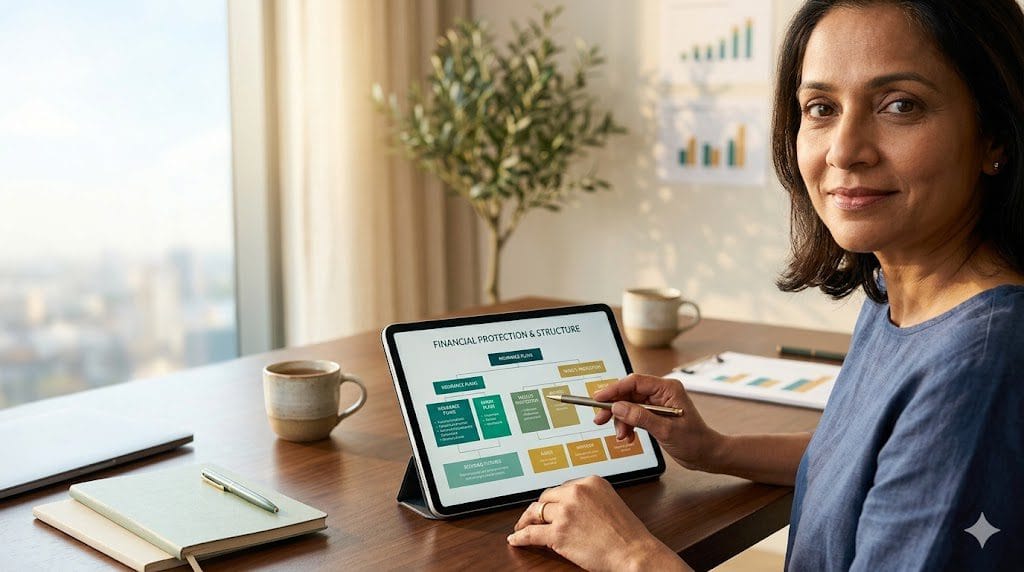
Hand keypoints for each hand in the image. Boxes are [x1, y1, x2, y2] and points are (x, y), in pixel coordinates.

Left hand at [507, 476, 687, 571]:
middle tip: (532, 517)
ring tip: (522, 526)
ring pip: (536, 512)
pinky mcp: (558, 533)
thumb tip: (570, 505)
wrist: (634, 552)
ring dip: (527, 520)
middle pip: (546, 497)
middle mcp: (576, 492)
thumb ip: (590, 498)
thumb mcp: (610, 502)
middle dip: (540, 509)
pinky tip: (516, 538)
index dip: (554, 500)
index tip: (549, 506)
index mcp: (590, 481)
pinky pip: (531, 533)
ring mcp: (565, 512)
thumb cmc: (627, 534)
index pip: (562, 487)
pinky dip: (520, 536)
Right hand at [593, 373, 722, 471]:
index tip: (598, 398)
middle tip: (600, 419)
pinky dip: (628, 425)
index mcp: (667, 388)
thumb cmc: (695, 441)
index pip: (635, 382)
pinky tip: (628, 437)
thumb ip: (640, 417)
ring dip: (621, 420)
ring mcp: (657, 403)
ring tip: (621, 436)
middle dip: (614, 407)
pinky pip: (634, 415)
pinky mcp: (654, 414)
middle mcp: (661, 392)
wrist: (707, 455)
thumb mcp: (665, 430)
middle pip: (629, 393)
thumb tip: (617, 407)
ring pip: (628, 405)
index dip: (614, 389)